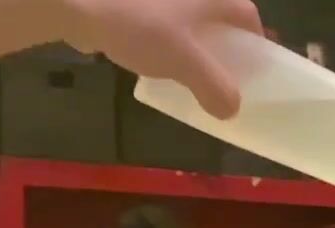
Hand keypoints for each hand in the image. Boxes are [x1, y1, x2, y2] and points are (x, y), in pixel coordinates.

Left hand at [60, 0, 263, 118]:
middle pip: (217, 16)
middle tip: (221, 73)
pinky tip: (153, 61)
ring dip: (191, 43)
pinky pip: (159, 21)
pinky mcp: (134, 3)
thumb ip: (215, 88)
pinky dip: (163, 39)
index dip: (255, 40)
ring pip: (187, 18)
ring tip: (188, 72)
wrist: (80, 2)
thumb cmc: (144, 26)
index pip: (248, 15)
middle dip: (222, 43)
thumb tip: (231, 110)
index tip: (252, 65)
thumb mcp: (187, 64)